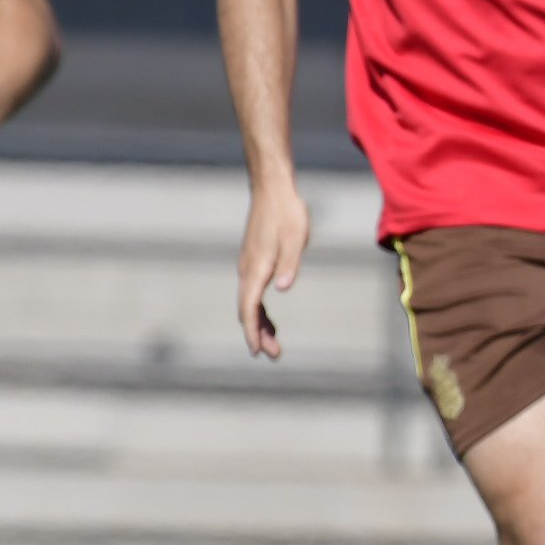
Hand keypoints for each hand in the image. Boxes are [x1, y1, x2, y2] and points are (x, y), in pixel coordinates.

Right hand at [238, 178, 310, 359]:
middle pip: (247, 310)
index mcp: (257, 267)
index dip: (252, 331)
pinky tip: (271, 320)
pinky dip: (260, 310)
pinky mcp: (254, 261)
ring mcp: (249, 266)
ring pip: (249, 303)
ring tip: (275, 344)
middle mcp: (247, 270)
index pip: (249, 307)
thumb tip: (282, 288)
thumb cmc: (288, 213)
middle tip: (274, 355)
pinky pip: (253, 293)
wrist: (273, 189)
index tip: (257, 351)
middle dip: (258, 334)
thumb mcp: (296, 237)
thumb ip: (290, 263)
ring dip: (259, 324)